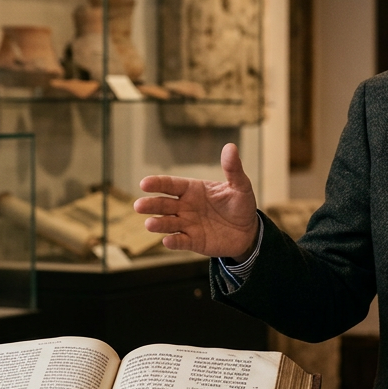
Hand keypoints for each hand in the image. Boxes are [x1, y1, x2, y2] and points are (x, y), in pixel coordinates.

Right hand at [135, 143, 259, 258]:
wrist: (248, 231)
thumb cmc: (240, 204)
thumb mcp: (240, 186)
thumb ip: (233, 169)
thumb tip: (230, 147)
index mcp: (192, 190)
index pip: (171, 185)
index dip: (157, 183)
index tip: (144, 183)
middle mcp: (185, 206)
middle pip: (163, 205)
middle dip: (151, 205)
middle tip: (139, 206)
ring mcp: (187, 224)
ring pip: (168, 223)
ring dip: (158, 224)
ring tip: (149, 224)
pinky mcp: (193, 241)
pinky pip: (180, 241)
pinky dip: (173, 241)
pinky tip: (167, 241)